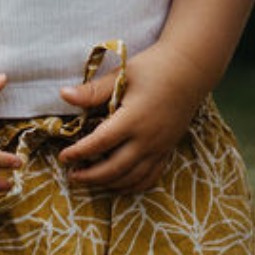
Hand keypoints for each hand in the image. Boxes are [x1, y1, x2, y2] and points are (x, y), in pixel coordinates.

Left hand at [58, 44, 207, 191]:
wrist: (190, 71)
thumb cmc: (154, 68)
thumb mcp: (122, 75)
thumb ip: (93, 91)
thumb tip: (64, 95)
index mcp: (133, 119)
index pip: (100, 143)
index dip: (79, 153)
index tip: (63, 157)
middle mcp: (147, 139)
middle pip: (114, 169)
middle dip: (90, 176)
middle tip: (72, 175)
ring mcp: (160, 148)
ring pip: (132, 178)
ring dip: (108, 184)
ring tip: (90, 181)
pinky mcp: (167, 150)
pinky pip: (150, 177)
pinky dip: (132, 186)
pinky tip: (117, 185)